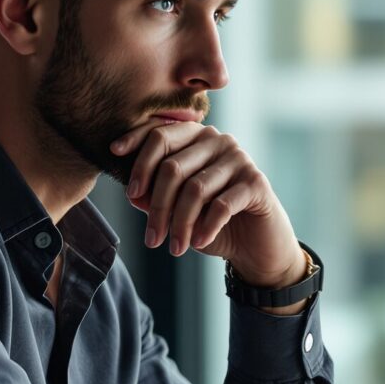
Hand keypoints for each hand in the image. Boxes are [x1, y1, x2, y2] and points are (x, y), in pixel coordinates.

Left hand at [110, 119, 304, 287]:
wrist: (254, 246)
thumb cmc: (211, 222)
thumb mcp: (177, 211)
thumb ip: (155, 198)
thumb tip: (133, 194)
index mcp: (194, 137)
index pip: (159, 135)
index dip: (138, 158)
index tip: (128, 188)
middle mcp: (217, 140)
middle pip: (172, 167)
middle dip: (158, 208)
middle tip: (152, 238)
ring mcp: (239, 158)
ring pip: (195, 189)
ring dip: (180, 224)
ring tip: (175, 248)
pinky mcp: (256, 182)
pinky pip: (222, 204)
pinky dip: (206, 227)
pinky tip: (199, 242)